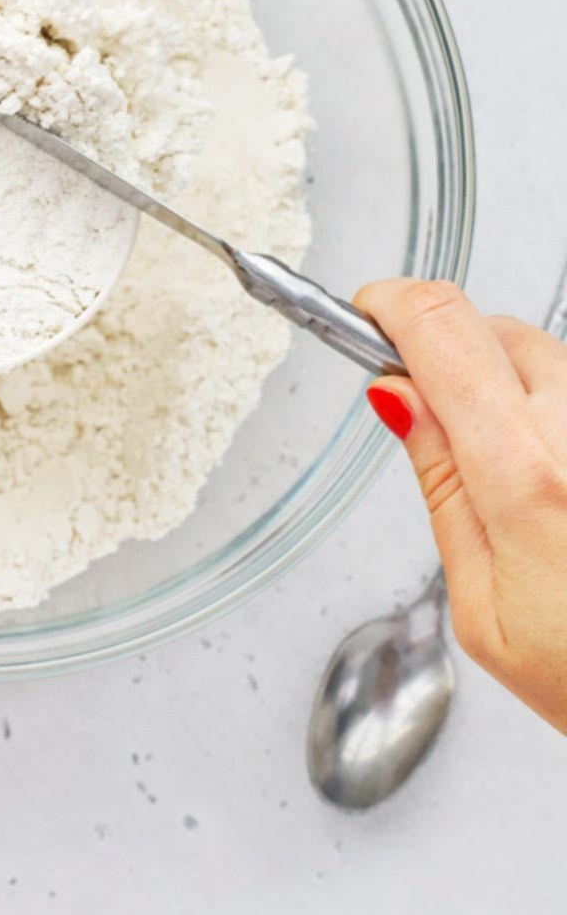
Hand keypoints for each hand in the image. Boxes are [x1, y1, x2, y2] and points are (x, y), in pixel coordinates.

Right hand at [358, 279, 566, 733]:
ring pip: (544, 353)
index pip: (443, 329)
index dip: (390, 305)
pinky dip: (551, 413)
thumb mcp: (482, 609)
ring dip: (505, 381)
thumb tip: (397, 397)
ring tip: (504, 469)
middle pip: (492, 328)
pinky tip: (551, 479)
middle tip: (425, 415)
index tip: (367, 315)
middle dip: (444, 353)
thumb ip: (442, 487)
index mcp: (527, 478)